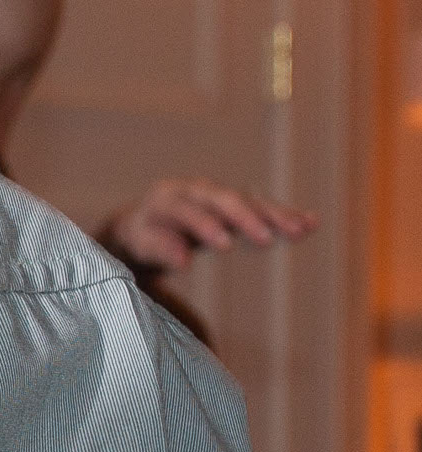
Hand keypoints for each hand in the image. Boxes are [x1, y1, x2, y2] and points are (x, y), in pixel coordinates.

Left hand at [100, 179, 314, 276]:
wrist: (145, 220)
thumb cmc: (142, 235)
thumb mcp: (141, 243)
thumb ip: (160, 249)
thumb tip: (183, 261)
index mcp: (167, 197)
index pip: (188, 210)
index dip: (205, 226)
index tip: (223, 245)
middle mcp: (195, 190)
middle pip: (224, 200)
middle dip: (246, 218)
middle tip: (267, 238)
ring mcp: (218, 194)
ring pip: (249, 202)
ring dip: (275, 215)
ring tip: (301, 229)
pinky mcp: (235, 204)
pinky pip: (262, 207)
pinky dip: (284, 214)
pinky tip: (311, 222)